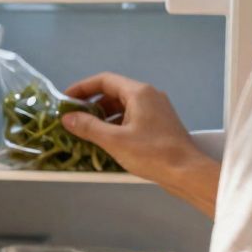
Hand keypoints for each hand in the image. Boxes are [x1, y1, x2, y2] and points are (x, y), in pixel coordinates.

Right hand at [62, 72, 219, 215]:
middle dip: (91, 103)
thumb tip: (67, 118)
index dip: (82, 88)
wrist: (186, 171)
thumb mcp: (114, 140)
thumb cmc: (151, 153)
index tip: (65, 100)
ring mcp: (155, 109)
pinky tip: (106, 139)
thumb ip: (88, 127)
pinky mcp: (158, 123)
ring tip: (85, 130)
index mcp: (138, 93)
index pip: (104, 80)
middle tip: (73, 117)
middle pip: (113, 92)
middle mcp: (148, 96)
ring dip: (102, 115)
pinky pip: (131, 116)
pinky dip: (115, 123)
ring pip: (122, 105)